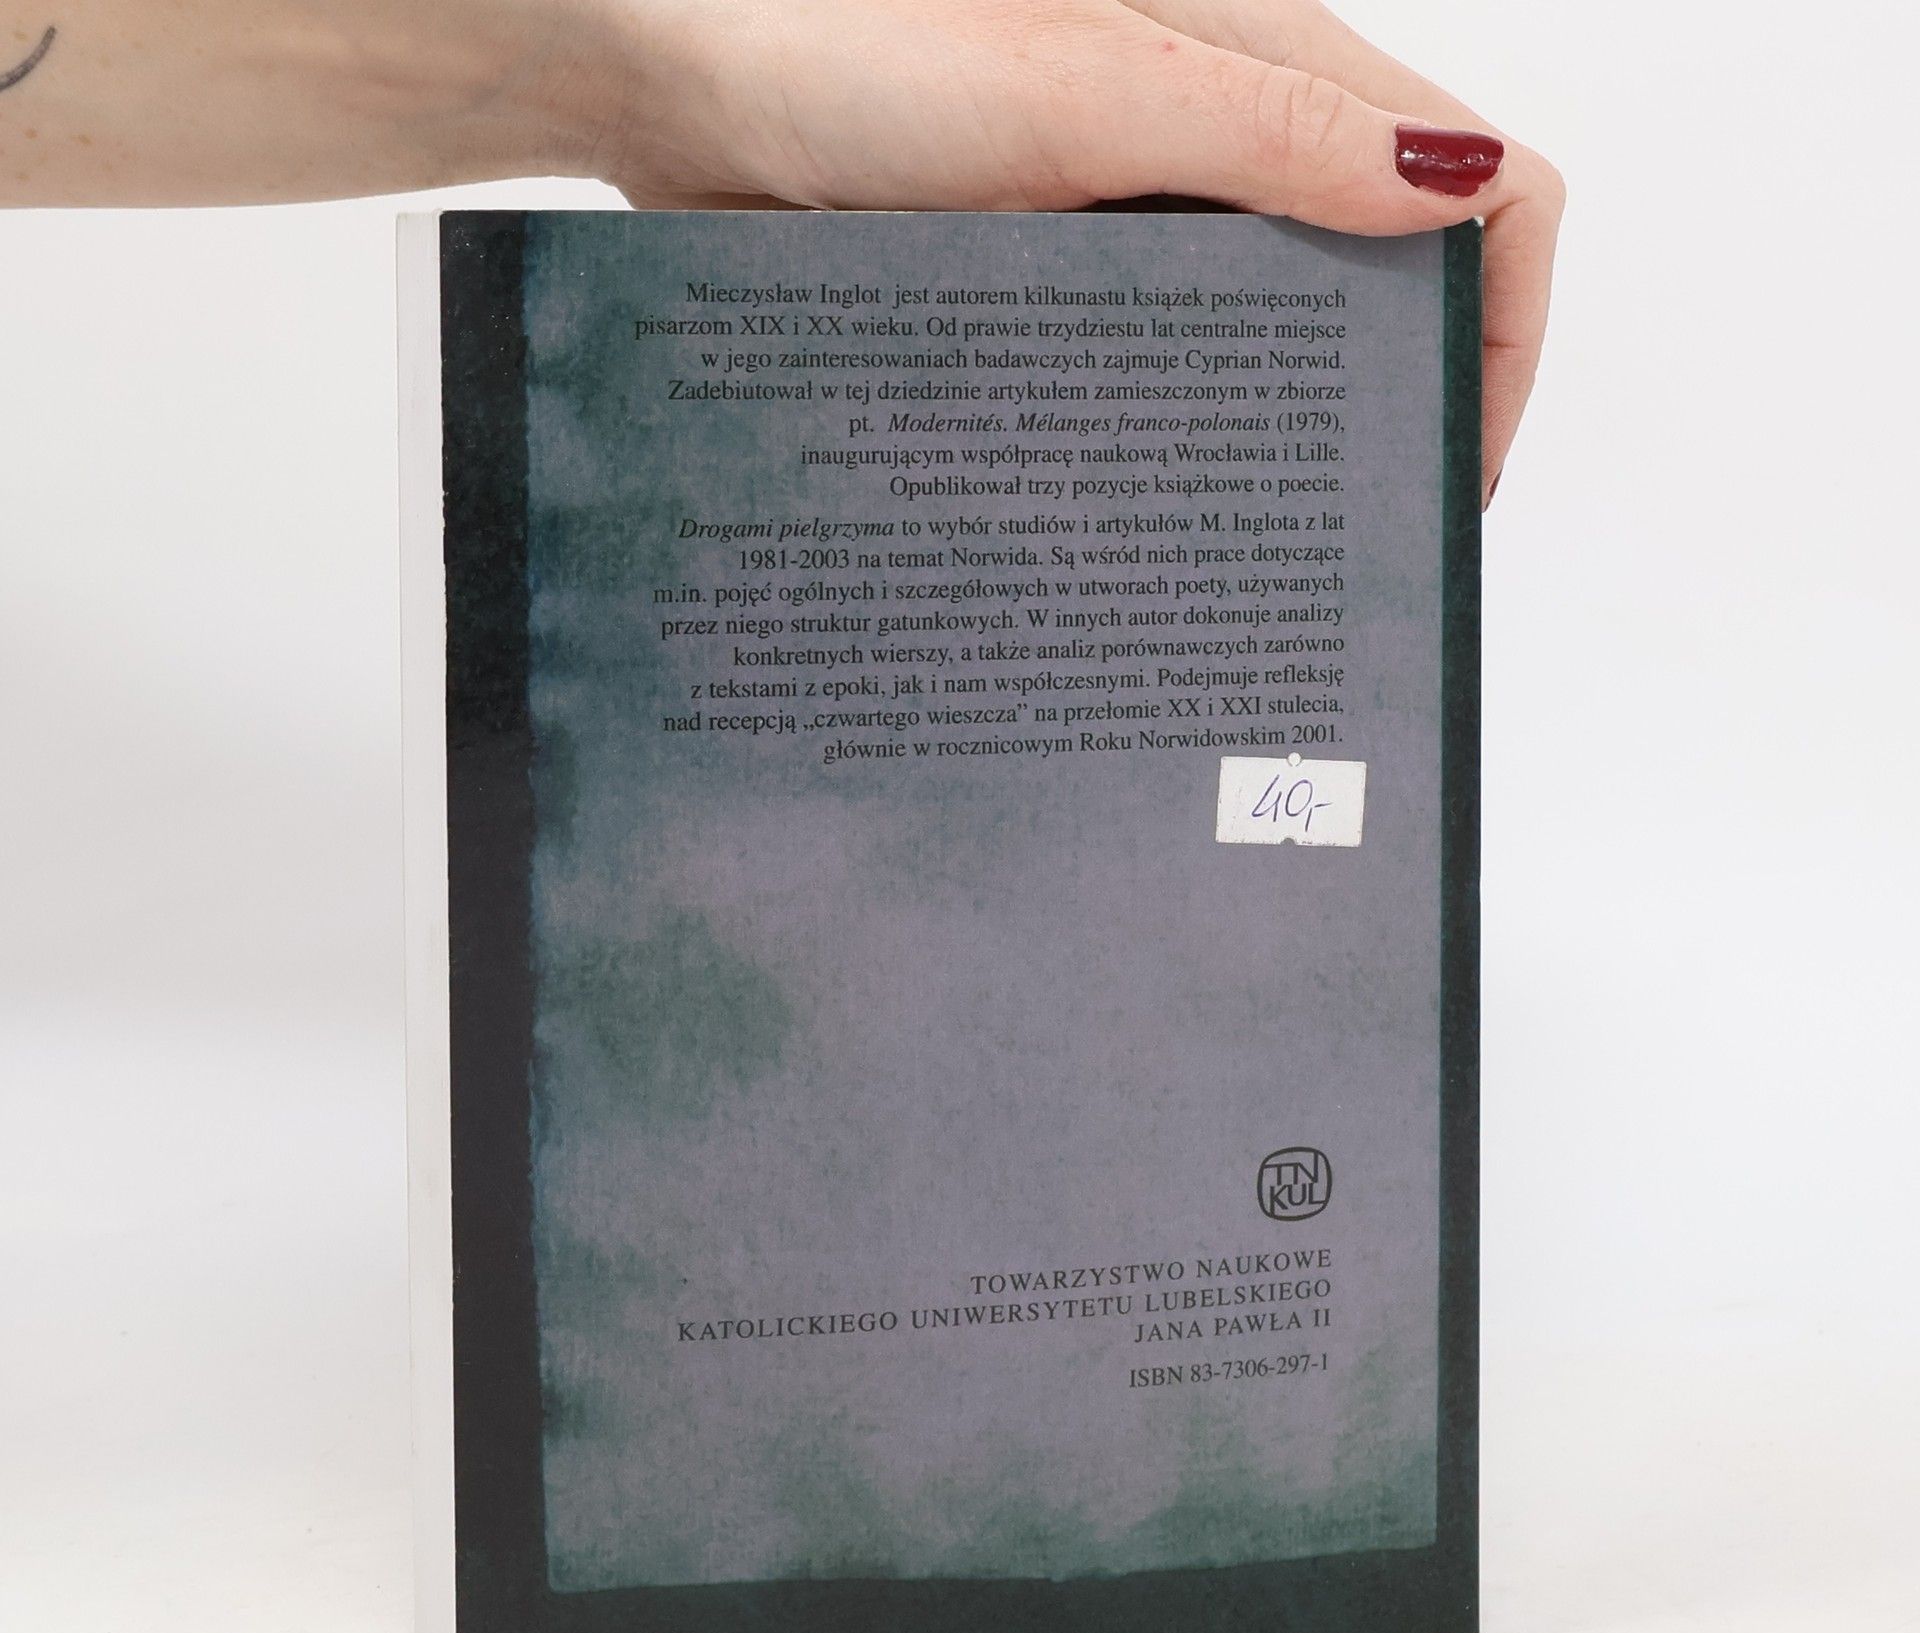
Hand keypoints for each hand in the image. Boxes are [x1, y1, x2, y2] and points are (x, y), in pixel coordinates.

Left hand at [569, 0, 1563, 498]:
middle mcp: (1221, 147)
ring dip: (1271, 439)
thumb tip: (1455, 191)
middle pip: (1383, 284)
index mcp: (1270, 75)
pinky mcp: (1055, 278)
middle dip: (1390, 407)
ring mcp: (1136, 220)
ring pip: (1264, 342)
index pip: (1484, 185)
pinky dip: (1165, 434)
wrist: (670, 71)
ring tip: (1236, 551)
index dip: (1504, 325)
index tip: (1455, 462)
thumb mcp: (1083, 94)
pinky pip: (1151, 368)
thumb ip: (1272, 141)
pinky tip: (1131, 502)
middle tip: (1343, 539)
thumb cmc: (842, 45)